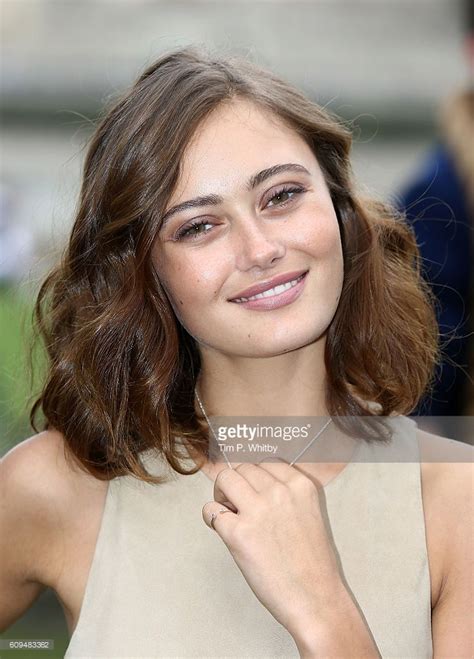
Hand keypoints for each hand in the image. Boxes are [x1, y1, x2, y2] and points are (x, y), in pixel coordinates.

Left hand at [201, 460, 344, 639]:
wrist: (316, 599)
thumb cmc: (312, 563)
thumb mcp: (308, 513)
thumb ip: (286, 495)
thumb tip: (253, 487)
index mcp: (301, 485)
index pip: (266, 462)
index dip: (255, 477)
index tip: (253, 492)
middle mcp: (279, 491)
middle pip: (244, 468)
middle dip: (237, 484)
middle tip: (237, 505)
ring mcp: (258, 510)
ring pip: (225, 479)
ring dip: (222, 494)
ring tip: (229, 514)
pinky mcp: (238, 532)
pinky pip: (211, 509)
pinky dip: (211, 517)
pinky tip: (222, 530)